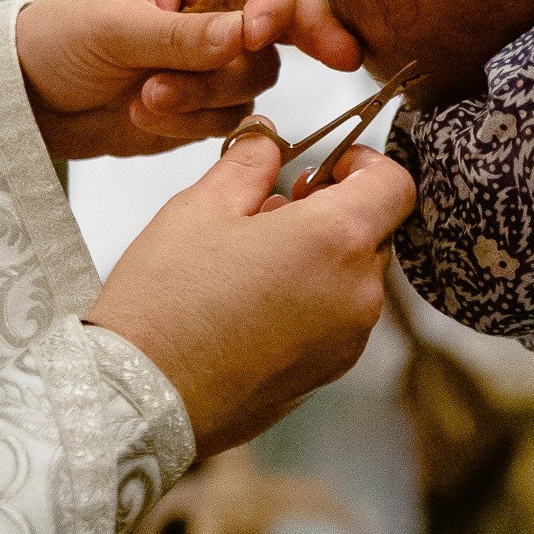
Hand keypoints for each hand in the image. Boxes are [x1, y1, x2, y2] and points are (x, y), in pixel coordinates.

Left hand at [17, 0, 362, 161]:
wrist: (28, 99)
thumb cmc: (60, 37)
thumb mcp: (117, 29)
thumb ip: (185, 37)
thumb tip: (247, 39)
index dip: (275, 1)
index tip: (258, 33)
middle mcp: (218, 2)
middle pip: (287, 21)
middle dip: (296, 41)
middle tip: (342, 59)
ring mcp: (218, 55)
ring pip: (257, 77)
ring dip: (205, 94)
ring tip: (149, 97)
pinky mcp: (210, 102)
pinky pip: (232, 117)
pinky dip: (191, 123)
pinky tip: (146, 114)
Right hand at [88, 132, 414, 457]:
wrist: (140, 397)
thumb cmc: (166, 301)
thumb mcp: (201, 207)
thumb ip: (249, 162)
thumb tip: (268, 136)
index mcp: (336, 240)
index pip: (394, 185)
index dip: (365, 164)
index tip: (328, 165)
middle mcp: (357, 294)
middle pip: (375, 233)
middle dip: (335, 212)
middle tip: (276, 209)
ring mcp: (346, 341)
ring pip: (354, 279)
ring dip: (321, 259)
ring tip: (256, 258)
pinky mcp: (326, 374)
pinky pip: (335, 321)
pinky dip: (310, 301)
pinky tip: (254, 303)